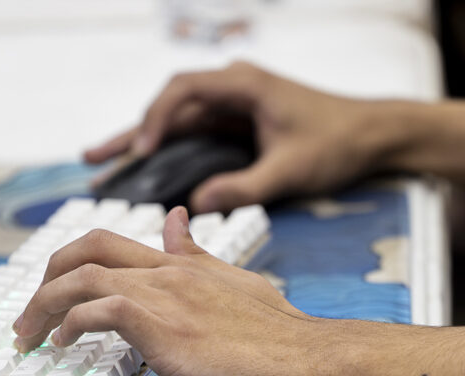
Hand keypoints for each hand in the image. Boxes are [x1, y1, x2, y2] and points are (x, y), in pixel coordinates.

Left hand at [11, 207, 359, 375]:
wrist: (313, 359)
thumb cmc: (283, 336)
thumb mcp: (238, 284)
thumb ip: (199, 256)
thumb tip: (175, 219)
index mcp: (184, 264)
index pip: (112, 243)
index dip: (71, 264)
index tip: (53, 297)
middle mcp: (170, 272)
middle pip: (86, 249)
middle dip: (44, 279)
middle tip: (28, 319)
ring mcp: (166, 295)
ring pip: (82, 277)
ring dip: (42, 307)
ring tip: (29, 339)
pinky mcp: (165, 326)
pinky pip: (98, 310)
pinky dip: (69, 324)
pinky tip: (63, 345)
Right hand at [85, 61, 387, 212]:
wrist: (371, 135)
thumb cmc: (338, 143)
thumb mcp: (291, 170)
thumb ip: (245, 187)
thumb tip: (198, 204)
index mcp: (244, 84)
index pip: (183, 89)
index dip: (156, 118)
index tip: (141, 148)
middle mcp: (232, 88)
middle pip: (169, 106)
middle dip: (132, 132)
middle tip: (93, 159)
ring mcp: (232, 106)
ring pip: (176, 121)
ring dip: (143, 142)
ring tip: (103, 166)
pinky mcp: (235, 125)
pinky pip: (192, 135)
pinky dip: (167, 152)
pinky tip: (143, 172)